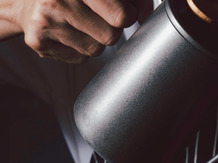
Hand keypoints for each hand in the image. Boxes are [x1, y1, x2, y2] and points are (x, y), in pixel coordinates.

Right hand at [12, 0, 141, 62]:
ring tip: (80, 23)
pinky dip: (78, 49)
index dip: (127, 16)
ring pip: (96, 50)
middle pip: (111, 36)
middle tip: (98, 17)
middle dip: (111, 29)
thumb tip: (148, 18)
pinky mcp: (38, 42)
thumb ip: (133, 1)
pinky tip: (67, 32)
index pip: (122, 16)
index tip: (119, 10)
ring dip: (95, 40)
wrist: (25, 0)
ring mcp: (45, 21)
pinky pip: (80, 58)